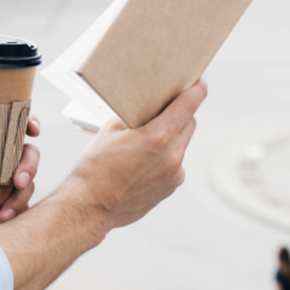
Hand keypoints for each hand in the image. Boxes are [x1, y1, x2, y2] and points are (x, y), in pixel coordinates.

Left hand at [0, 115, 40, 229]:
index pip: (14, 129)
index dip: (29, 123)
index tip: (33, 130)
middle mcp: (2, 165)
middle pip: (29, 156)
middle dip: (30, 166)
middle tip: (18, 181)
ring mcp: (6, 189)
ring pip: (29, 186)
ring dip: (22, 197)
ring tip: (4, 213)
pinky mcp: (7, 211)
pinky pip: (21, 211)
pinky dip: (14, 215)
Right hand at [59, 78, 206, 234]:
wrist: (89, 207)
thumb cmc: (95, 166)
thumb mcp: (110, 130)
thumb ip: (135, 117)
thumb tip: (147, 110)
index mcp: (158, 136)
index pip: (188, 105)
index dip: (197, 90)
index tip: (200, 82)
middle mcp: (172, 156)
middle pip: (189, 123)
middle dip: (181, 113)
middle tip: (167, 107)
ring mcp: (174, 174)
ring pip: (181, 144)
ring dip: (172, 136)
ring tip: (148, 138)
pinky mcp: (170, 188)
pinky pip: (175, 164)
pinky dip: (165, 157)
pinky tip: (144, 161)